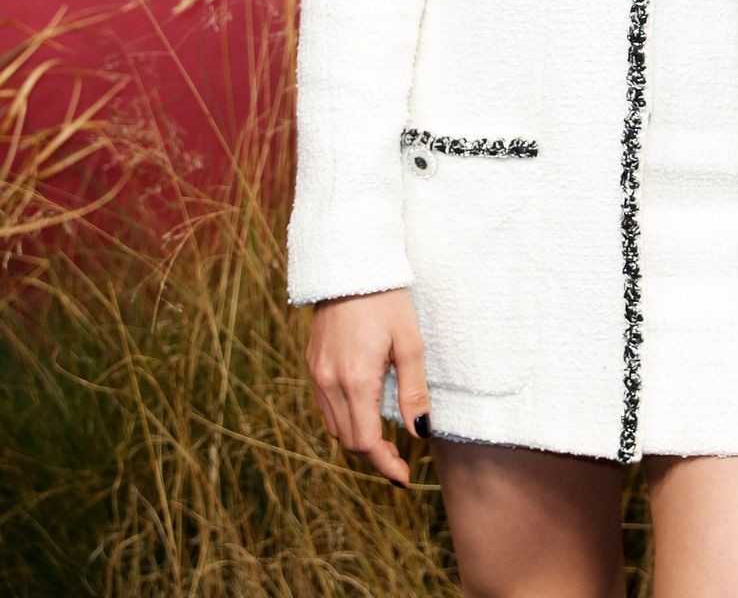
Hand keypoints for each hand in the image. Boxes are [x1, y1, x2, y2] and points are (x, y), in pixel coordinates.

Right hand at [306, 288, 431, 486]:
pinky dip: (344, 417)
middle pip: (347, 440)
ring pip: (333, 426)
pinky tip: (363, 408)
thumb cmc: (386, 299)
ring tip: (383, 436)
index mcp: (355, 380)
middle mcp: (329, 382)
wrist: (348, 265)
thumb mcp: (410, 342)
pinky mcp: (312, 363)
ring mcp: (316, 373)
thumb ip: (413, 390)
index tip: (403, 477)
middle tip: (399, 457)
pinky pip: (325, 406)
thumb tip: (420, 432)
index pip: (365, 442)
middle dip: (373, 454)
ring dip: (357, 437)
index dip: (385, 465)